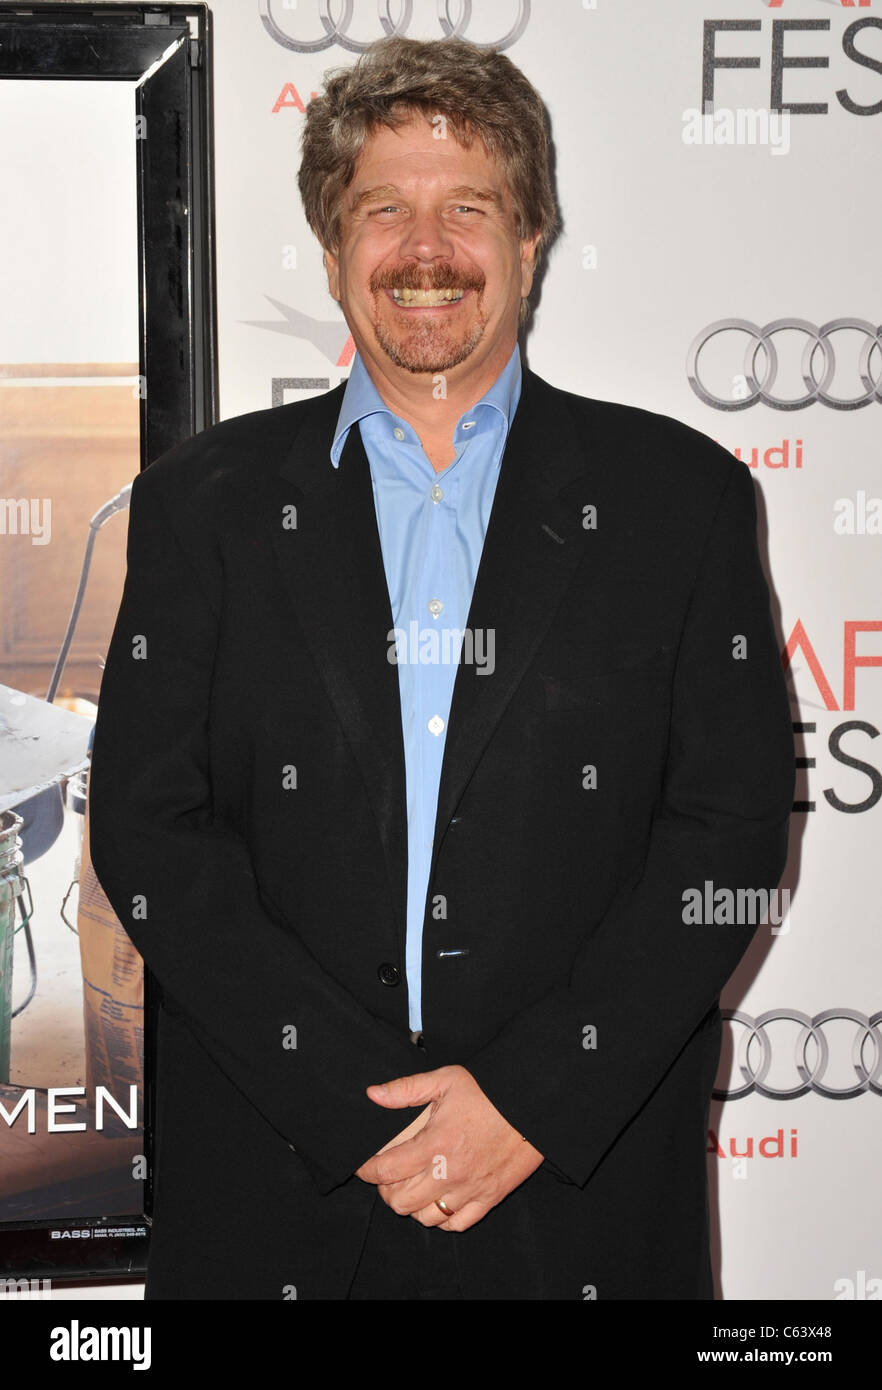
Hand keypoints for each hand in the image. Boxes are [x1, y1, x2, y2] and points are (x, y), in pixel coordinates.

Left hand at [354, 1065, 543, 1230]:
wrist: (531, 1106)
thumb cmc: (488, 1091)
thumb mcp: (445, 1080)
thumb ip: (406, 1089)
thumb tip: (373, 1094)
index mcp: (434, 1144)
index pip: (386, 1170)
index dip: (368, 1171)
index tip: (364, 1166)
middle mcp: (449, 1173)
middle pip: (400, 1202)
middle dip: (386, 1191)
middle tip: (388, 1178)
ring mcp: (469, 1190)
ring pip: (425, 1218)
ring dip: (413, 1206)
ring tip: (412, 1189)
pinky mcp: (489, 1199)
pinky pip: (456, 1225)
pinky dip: (442, 1219)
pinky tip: (439, 1202)